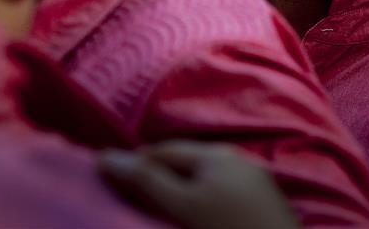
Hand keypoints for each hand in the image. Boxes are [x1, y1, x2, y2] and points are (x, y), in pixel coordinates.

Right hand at [100, 141, 298, 228]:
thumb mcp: (184, 207)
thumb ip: (147, 181)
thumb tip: (104, 156)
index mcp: (215, 154)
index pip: (163, 151)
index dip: (134, 162)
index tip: (108, 178)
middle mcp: (236, 159)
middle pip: (186, 161)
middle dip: (157, 173)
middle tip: (130, 195)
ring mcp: (254, 181)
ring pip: (205, 178)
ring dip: (181, 187)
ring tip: (160, 207)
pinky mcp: (264, 203)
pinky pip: (222, 192)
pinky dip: (202, 199)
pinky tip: (197, 218)